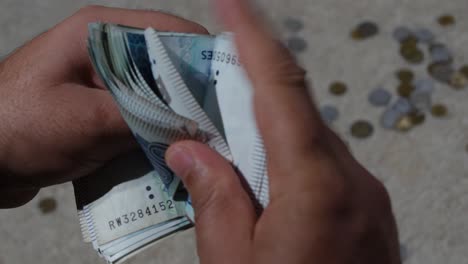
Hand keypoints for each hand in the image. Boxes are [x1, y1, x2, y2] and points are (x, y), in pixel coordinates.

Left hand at [0, 6, 208, 207]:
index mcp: (101, 32)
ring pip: (156, 91)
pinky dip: (157, 128)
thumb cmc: (19, 127)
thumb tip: (194, 127)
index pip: (169, 30)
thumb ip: (143, 119)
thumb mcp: (84, 121)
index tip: (231, 88)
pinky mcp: (101, 105)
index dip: (204, 55)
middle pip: (166, 63)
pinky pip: (140, 111)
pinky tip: (174, 147)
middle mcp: (107, 49)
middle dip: (195, 91)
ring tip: (208, 138)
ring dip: (177, 114)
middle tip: (224, 121)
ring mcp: (103, 79)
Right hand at [166, 0, 400, 262]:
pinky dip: (293, 157)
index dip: (255, 40)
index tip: (234, 3)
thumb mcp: (232, 262)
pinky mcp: (370, 210)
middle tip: (216, 80)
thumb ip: (215, 196)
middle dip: (255, 88)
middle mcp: (351, 178)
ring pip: (312, 139)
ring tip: (232, 136)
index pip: (281, 89)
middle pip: (297, 112)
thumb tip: (191, 150)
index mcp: (314, 184)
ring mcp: (367, 194)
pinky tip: (268, 175)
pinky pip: (327, 165)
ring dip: (272, 128)